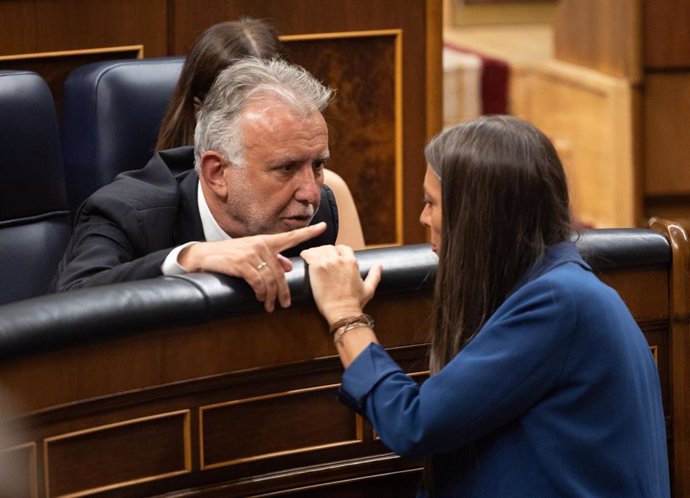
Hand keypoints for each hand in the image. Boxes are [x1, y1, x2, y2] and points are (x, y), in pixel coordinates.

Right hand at [179, 222, 326, 311]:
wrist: (204, 255)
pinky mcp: (242, 263)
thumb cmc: (230, 255)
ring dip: (272, 296)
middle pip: (281, 272)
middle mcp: (261, 245)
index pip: (291, 236)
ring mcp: (251, 253)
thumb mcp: (252, 253)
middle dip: (284, 291)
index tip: (324, 226)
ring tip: (270, 306)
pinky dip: (261, 293)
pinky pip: (258, 282)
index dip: (309, 232)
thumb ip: (272, 259)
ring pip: (270, 279)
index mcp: (266, 241)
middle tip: (285, 304)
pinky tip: (260, 298)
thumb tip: (288, 267)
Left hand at [300, 244, 381, 324]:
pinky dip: (305, 255)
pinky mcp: (316, 268)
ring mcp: (327, 263)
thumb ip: (375, 275)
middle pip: (329, 247)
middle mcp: (339, 259)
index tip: (332, 258)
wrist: (342, 311)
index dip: (337, 251)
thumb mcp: (368, 289)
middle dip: (325, 252)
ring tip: (311, 260)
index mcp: (351, 262)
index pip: (342, 248)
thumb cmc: (354, 303)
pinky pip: (308, 254)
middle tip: (320, 261)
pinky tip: (304, 258)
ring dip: (314, 254)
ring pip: (318, 249)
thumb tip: (379, 266)